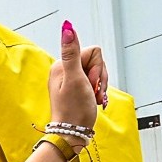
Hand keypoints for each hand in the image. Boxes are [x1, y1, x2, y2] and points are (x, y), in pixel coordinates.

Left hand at [49, 21, 101, 139]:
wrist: (72, 134)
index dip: (97, 67)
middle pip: (97, 61)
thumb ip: (72, 52)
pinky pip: (96, 83)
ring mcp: (72, 80)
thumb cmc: (74, 109)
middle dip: (100, 78)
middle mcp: (65, 70)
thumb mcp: (75, 78)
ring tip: (93, 98)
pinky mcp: (78, 89)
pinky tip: (94, 101)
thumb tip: (67, 27)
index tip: (89, 83)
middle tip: (92, 92)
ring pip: (98, 72)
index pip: (93, 51)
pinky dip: (98, 92)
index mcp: (61, 65)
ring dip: (100, 86)